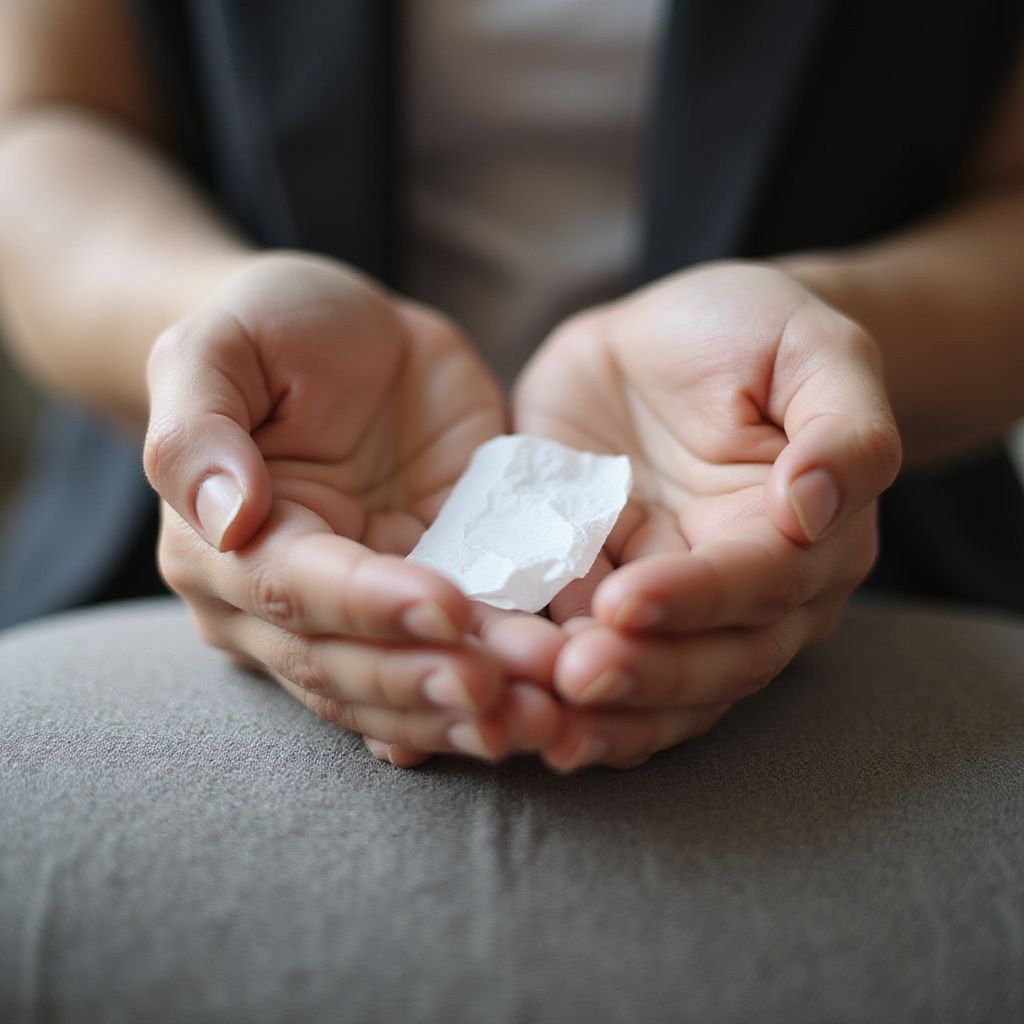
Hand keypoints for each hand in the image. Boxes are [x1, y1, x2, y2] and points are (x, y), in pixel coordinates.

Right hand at [145, 252, 561, 765]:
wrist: (351, 335)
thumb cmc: (273, 328)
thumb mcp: (218, 346)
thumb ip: (197, 431)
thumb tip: (227, 521)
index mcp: (224, 548)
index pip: (295, 592)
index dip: (370, 606)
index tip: (447, 606)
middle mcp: (281, 603)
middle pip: (347, 665)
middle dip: (425, 683)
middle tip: (503, 689)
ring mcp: (359, 612)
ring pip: (401, 688)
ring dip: (467, 712)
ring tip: (540, 716)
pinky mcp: (427, 598)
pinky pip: (454, 659)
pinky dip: (493, 696)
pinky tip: (539, 713)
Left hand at [514, 262, 901, 770]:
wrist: (670, 333)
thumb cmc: (755, 333)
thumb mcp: (816, 350)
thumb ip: (843, 427)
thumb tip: (814, 506)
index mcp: (803, 542)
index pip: (758, 588)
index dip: (696, 601)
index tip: (628, 603)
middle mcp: (737, 590)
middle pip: (706, 661)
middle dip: (641, 677)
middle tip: (574, 676)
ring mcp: (660, 596)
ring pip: (643, 677)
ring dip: (591, 707)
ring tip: (532, 714)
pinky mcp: (592, 583)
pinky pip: (571, 641)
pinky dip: (540, 675)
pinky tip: (499, 693)